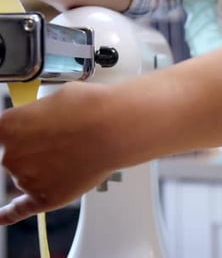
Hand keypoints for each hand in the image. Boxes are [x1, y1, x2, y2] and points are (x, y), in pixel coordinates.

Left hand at [0, 82, 119, 224]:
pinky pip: (20, 209)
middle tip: (60, 139)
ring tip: (73, 153)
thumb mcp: (54, 98)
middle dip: (32, 149)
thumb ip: (37, 116)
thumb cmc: (91, 109)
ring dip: (43, 168)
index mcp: (7, 126)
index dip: (17, 136)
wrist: (116, 128)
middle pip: (12, 156)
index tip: (26, 138)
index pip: (1, 135)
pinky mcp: (46, 197)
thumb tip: (40, 122)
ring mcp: (26, 179)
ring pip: (26, 176)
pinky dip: (9, 214)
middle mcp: (10, 155)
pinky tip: (2, 217)